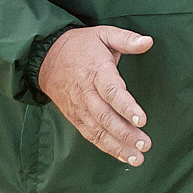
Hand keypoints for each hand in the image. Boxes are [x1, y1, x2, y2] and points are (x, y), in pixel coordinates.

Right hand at [38, 25, 155, 165]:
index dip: (127, 107)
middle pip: (105, 117)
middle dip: (126, 133)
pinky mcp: (75, 117)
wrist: (45, 58)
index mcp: (96, 71)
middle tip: (145, 145)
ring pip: (98, 130)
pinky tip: (123, 155)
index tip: (142, 120)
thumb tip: (148, 41)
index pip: (111, 91)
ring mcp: (79, 107)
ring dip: (118, 146)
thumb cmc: (80, 46)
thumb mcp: (103, 34)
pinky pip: (90, 135)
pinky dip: (106, 147)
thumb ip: (126, 39)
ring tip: (138, 158)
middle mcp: (86, 92)